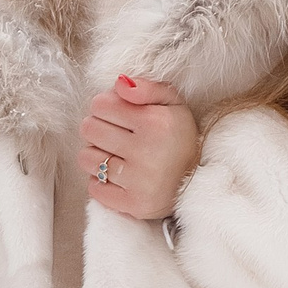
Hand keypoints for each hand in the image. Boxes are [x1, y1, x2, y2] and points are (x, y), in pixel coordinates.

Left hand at [80, 75, 200, 224]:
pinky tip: (117, 176)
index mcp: (155, 122)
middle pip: (89, 129)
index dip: (104, 106)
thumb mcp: (173, 103)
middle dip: (97, 128)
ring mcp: (139, 181)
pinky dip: (100, 182)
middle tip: (114, 134)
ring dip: (97, 154)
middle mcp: (146, 152)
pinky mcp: (134, 205)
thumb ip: (146, 87)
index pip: (100, 104)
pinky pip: (94, 189)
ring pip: (87, 159)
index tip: (116, 113)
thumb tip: (118, 82)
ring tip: (115, 155)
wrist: (200, 180)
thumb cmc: (179, 137)